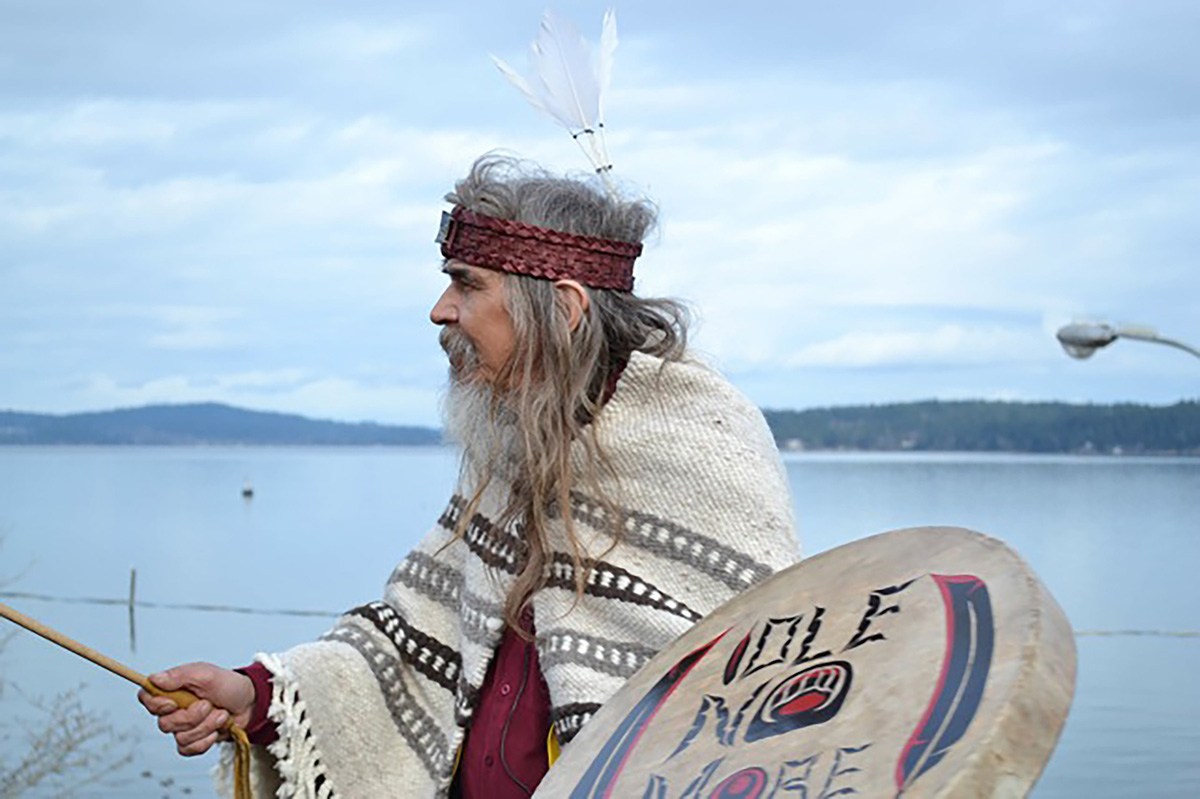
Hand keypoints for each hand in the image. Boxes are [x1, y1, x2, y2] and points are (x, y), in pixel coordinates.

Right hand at [137, 662, 255, 755]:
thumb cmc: (228, 685)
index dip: (156, 705)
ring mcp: (182, 727)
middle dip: (192, 717)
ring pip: (180, 738)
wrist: (249, 703)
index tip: (174, 703)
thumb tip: (154, 679)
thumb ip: (179, 676)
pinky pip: (188, 749)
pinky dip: (205, 741)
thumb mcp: (205, 674)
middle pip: (164, 724)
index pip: (146, 698)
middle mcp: (174, 709)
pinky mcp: (193, 741)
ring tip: (220, 714)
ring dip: (205, 726)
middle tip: (209, 705)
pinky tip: (217, 731)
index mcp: (173, 690)